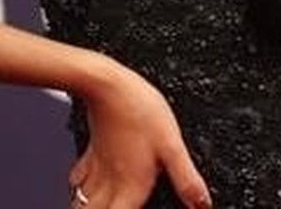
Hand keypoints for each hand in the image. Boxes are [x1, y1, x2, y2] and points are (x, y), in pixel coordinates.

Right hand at [68, 60, 211, 208]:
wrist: (107, 84)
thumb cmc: (139, 110)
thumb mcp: (172, 145)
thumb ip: (186, 179)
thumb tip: (201, 203)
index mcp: (130, 186)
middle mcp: (111, 182)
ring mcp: (98, 166)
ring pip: (81, 201)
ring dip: (86, 208)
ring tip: (92, 208)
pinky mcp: (92, 149)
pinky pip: (79, 178)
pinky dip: (79, 187)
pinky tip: (83, 186)